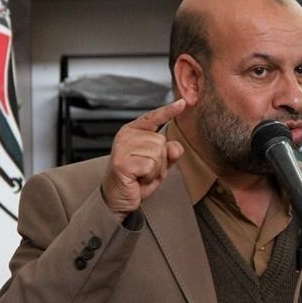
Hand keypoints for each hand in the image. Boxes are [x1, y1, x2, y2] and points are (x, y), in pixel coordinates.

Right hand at [102, 99, 185, 221]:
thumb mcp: (158, 165)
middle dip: (160, 161)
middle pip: (161, 142)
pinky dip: (148, 176)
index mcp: (134, 132)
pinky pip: (150, 165)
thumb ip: (169, 154)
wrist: (119, 199)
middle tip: (145, 171)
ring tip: (141, 175)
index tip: (182, 103)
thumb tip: (175, 147)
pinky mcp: (122, 161)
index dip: (169, 111)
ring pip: (157, 154)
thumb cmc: (135, 181)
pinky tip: (137, 179)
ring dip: (154, 170)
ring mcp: (123, 148)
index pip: (153, 118)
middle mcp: (127, 136)